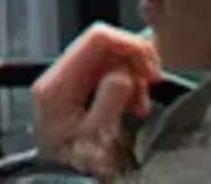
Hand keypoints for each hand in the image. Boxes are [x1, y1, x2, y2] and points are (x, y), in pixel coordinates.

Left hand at [32, 23, 164, 176]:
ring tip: (140, 106)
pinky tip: (133, 107)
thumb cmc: (75, 171)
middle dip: (134, 63)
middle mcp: (59, 78)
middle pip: (105, 46)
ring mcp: (69, 86)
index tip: (151, 70)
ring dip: (133, 77)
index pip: (97, 39)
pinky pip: (108, 76)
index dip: (131, 47)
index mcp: (58, 85)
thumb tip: (124, 73)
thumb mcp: (96, 139)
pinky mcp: (80, 95)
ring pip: (109, 59)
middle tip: (149, 89)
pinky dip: (127, 87)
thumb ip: (110, 101)